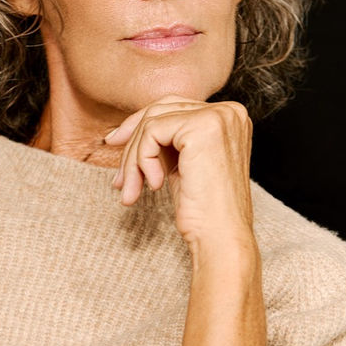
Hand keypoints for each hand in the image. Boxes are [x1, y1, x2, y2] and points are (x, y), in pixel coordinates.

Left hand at [105, 96, 254, 252]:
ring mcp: (218, 116)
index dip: (140, 127)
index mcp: (229, 116)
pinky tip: (155, 185)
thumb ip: (166, 140)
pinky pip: (152, 132)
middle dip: (132, 143)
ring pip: (152, 122)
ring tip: (131, 189)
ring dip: (134, 158)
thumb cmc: (203, 210)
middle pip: (160, 110)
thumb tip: (123, 130)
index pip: (173, 107)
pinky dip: (142, 159)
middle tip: (118, 176)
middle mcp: (229, 111)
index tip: (115, 144)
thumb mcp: (183, 165)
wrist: (220, 237)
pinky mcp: (202, 127)